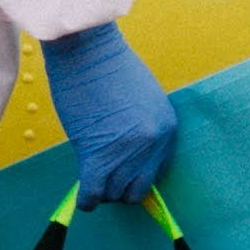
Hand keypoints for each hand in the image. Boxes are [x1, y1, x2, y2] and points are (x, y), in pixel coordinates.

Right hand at [39, 21, 177, 205]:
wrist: (87, 49)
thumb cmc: (107, 66)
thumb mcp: (141, 99)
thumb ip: (141, 129)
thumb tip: (128, 159)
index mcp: (167, 129)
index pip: (155, 172)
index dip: (134, 175)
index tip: (119, 173)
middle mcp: (152, 143)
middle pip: (137, 188)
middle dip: (119, 187)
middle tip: (102, 174)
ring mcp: (127, 150)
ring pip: (114, 193)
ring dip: (102, 189)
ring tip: (90, 175)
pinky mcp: (98, 153)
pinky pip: (94, 192)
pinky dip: (88, 200)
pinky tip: (83, 197)